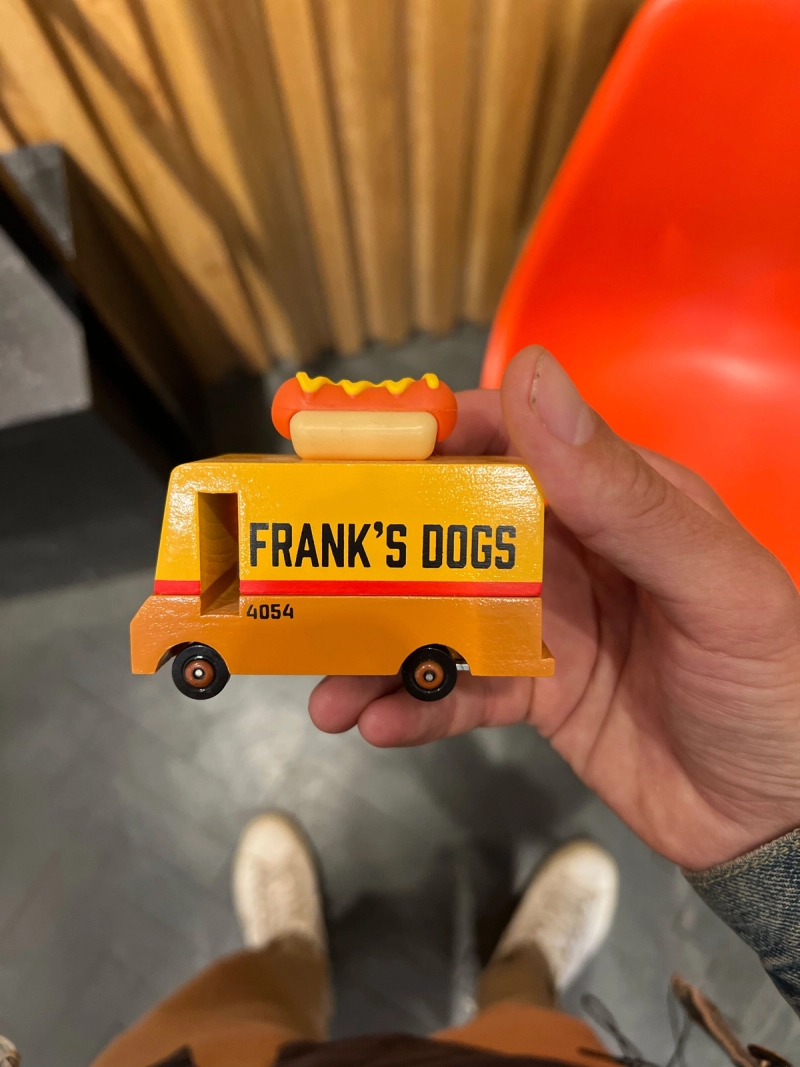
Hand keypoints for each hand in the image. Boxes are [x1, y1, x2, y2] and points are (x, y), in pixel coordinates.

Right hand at [309, 348, 799, 868]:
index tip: (340, 442)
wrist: (782, 815)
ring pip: (437, 618)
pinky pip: (457, 692)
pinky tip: (377, 723)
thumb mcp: (713, 582)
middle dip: (371, 550)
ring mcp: (543, 623)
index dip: (421, 435)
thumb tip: (532, 377)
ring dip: (375, 648)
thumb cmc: (776, 684)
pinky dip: (414, 707)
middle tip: (297, 569)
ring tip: (326, 688)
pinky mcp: (533, 692)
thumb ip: (622, 491)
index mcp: (610, 497)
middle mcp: (566, 551)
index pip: (502, 441)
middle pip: (447, 531)